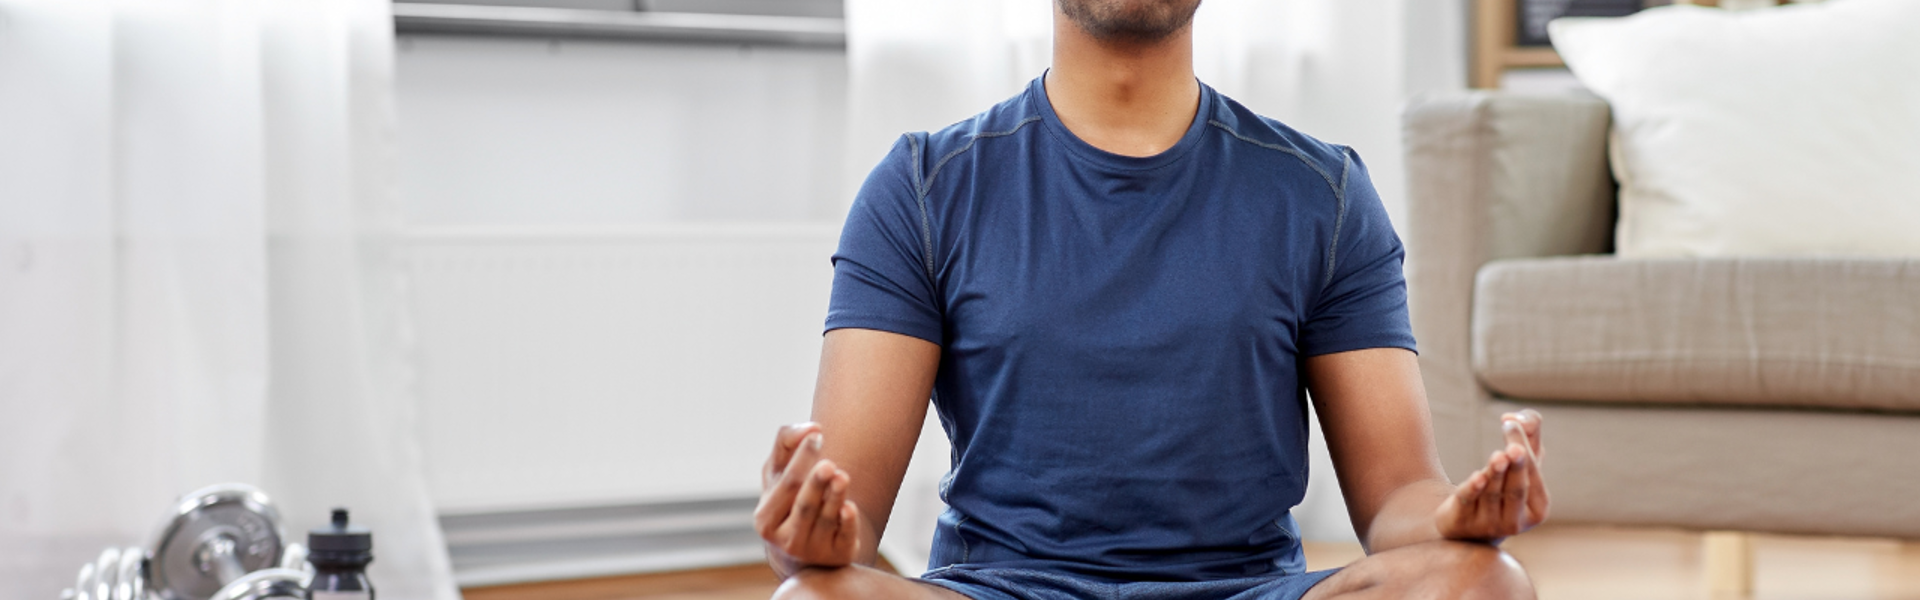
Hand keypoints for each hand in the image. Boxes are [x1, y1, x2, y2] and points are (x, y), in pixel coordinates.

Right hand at [754, 422, 862, 571]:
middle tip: (828, 465)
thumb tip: (811, 428)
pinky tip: (850, 508)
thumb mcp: (778, 472)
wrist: (806, 547)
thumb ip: (786, 442)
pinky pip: (844, 538)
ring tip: (842, 477)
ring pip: (826, 520)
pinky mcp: (837, 556)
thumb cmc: (789, 499)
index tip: (817, 435)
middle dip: (815, 484)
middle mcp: (785, 539)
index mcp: (766, 518)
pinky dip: (848, 524)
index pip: (786, 484)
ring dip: (835, 498)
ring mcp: (812, 550)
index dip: (801, 459)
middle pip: (803, 506)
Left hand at [1434, 409, 1548, 543]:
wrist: (1468, 521)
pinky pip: (1468, 503)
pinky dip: (1473, 490)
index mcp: (1538, 508)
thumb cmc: (1504, 485)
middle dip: (1516, 468)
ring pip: (1492, 495)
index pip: (1533, 477)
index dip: (1524, 449)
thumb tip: (1513, 417)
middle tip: (1514, 450)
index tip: (1509, 423)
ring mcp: (1489, 526)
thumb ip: (1529, 431)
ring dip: (1495, 475)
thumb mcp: (1521, 459)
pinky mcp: (1462, 523)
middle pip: (1516, 490)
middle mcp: (1516, 522)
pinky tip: (1477, 477)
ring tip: (1498, 457)